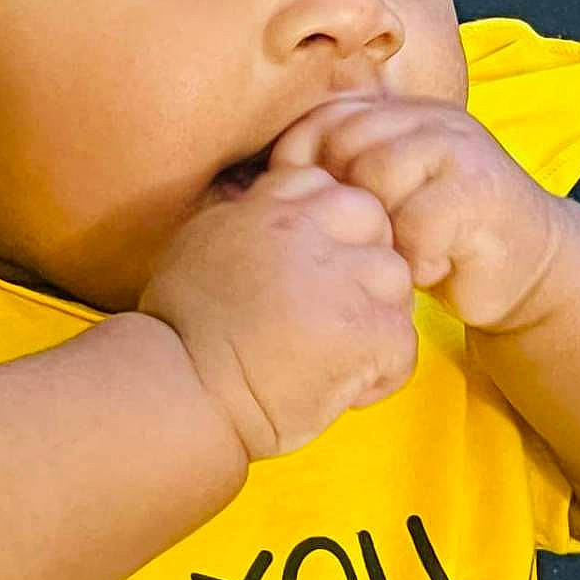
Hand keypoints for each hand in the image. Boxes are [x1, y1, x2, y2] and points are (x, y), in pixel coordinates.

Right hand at [138, 165, 418, 460]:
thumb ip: (245, 218)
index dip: (329, 232)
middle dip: (363, 265)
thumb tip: (269, 210)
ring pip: (396, 281)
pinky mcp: (362, 332)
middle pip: (373, 224)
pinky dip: (382, 374)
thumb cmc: (177, 333)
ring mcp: (340, 280)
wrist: (178, 390)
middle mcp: (308, 232)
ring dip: (377, 318)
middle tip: (335, 313)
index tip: (312, 272)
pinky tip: (346, 390)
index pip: (329, 189)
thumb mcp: (200, 244)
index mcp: (269, 208)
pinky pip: (403, 345)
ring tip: (341, 354)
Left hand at [267, 95, 564, 329]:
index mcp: (395, 115)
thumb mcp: (383, 202)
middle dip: (343, 204)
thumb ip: (337, 181)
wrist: (525, 266)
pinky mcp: (482, 191)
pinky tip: (429, 270)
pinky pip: (419, 222)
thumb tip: (252, 193)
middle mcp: (426, 119)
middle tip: (362, 245)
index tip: (304, 216)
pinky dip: (418, 257)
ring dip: (381, 231)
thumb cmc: (437, 239)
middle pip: (345, 144)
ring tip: (398, 256)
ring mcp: (458, 149)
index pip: (322, 119)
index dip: (301, 166)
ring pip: (379, 177)